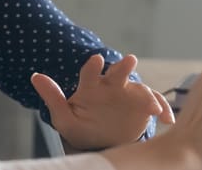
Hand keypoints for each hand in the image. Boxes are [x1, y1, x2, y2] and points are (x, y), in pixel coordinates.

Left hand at [31, 53, 174, 149]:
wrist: (101, 141)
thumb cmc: (81, 126)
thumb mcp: (65, 118)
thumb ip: (53, 98)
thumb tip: (35, 76)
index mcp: (91, 86)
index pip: (91, 72)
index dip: (93, 66)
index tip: (96, 60)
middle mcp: (112, 86)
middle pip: (119, 72)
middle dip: (124, 66)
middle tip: (130, 60)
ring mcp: (130, 95)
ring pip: (140, 89)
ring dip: (147, 95)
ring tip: (152, 107)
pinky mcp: (144, 107)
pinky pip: (156, 105)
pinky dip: (163, 110)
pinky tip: (166, 119)